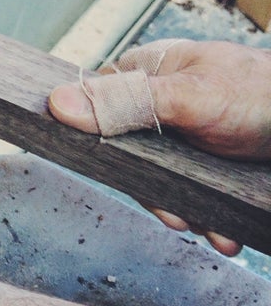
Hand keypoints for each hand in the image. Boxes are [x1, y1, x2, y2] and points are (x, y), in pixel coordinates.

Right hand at [48, 38, 270, 254]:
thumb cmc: (262, 94)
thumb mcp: (191, 98)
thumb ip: (126, 103)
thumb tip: (56, 104)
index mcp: (145, 74)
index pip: (98, 116)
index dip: (109, 156)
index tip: (134, 184)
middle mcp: (159, 102)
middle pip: (130, 159)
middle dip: (159, 196)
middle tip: (182, 218)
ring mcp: (183, 131)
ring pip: (161, 180)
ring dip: (187, 212)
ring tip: (213, 231)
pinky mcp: (205, 156)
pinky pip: (190, 189)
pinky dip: (205, 214)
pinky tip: (221, 231)